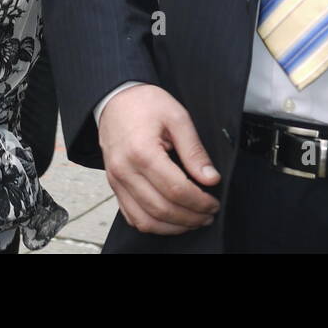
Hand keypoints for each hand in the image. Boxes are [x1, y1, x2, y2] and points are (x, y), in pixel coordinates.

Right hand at [98, 84, 220, 234]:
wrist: (115, 99)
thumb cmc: (146, 104)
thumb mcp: (177, 117)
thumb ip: (194, 151)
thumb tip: (210, 178)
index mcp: (142, 151)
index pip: (176, 190)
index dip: (199, 202)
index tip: (214, 203)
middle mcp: (125, 171)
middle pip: (162, 209)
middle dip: (190, 218)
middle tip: (209, 214)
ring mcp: (116, 181)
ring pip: (146, 220)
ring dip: (173, 227)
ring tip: (193, 221)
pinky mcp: (114, 186)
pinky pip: (132, 216)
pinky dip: (153, 225)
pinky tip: (171, 220)